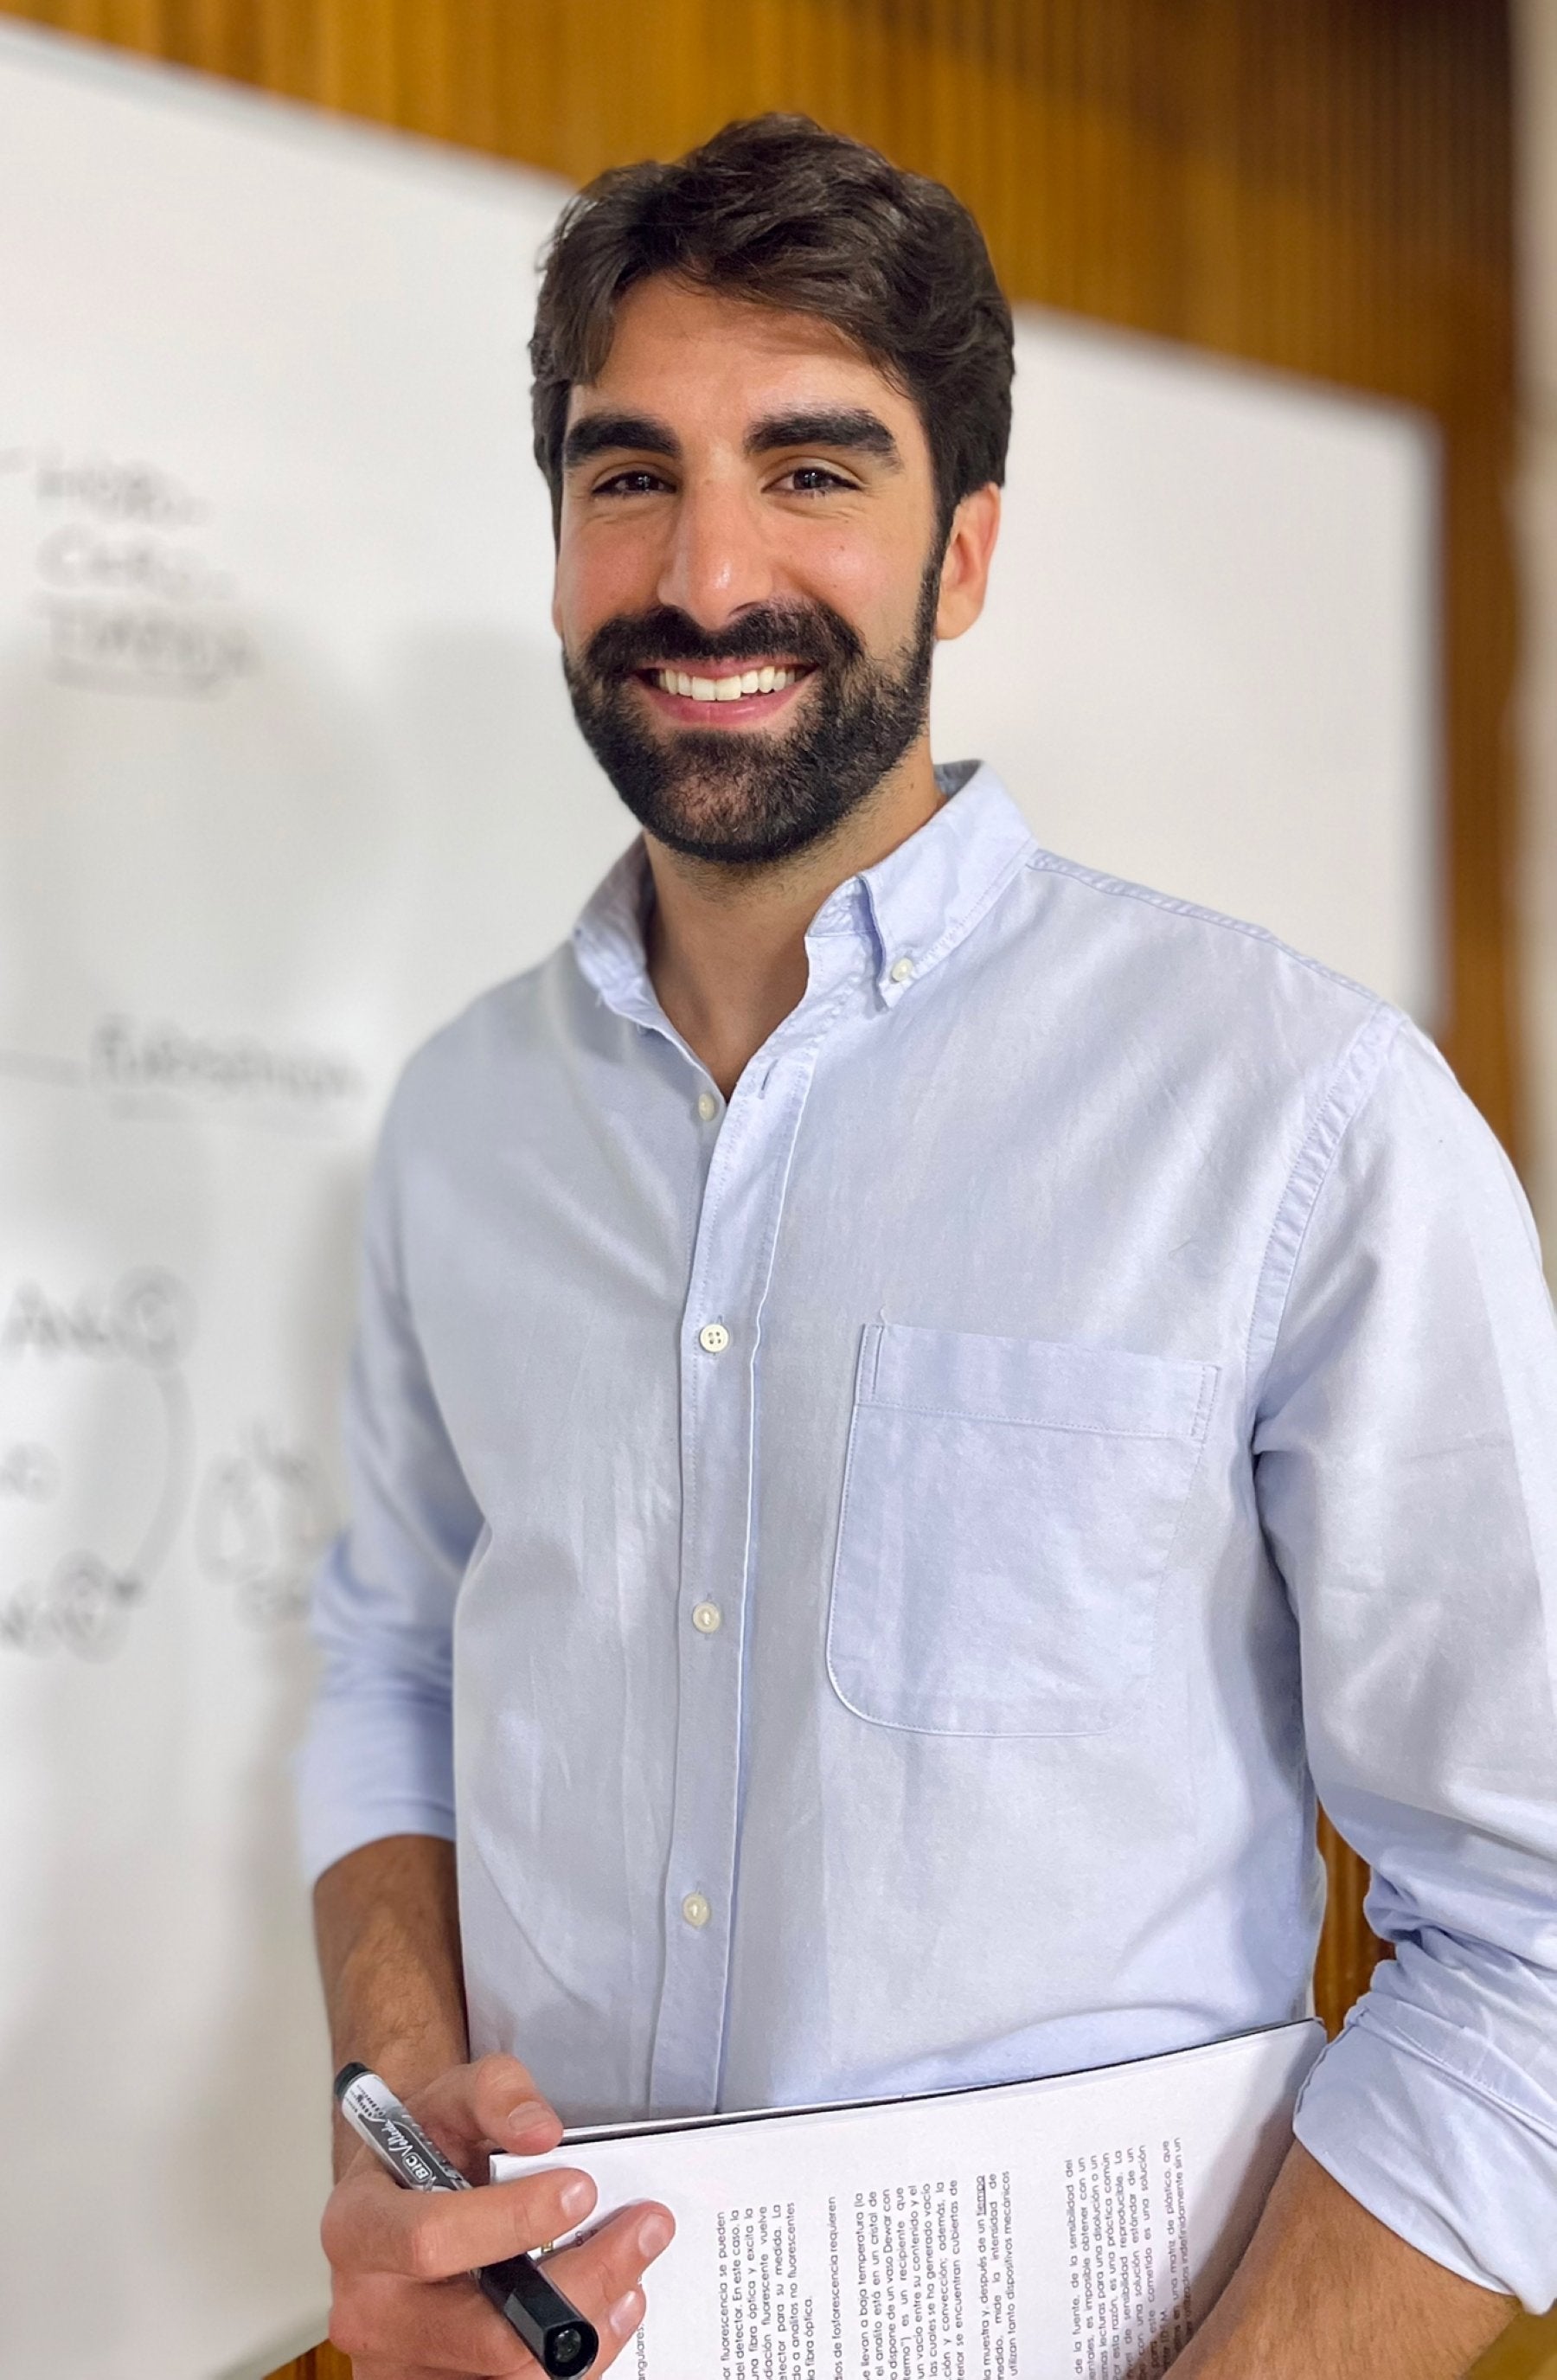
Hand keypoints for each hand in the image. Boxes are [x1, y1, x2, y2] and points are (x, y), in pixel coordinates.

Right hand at [322, 2052, 674, 2378]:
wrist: (403, 2197)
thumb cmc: (425, 2151)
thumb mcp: (452, 2095)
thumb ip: (498, 2092)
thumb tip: (542, 2132)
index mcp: (358, 2228)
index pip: (430, 2240)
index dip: (513, 2220)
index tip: (580, 2188)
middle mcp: (369, 2310)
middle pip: (489, 2333)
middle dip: (584, 2283)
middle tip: (643, 2231)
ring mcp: (400, 2367)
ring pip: (512, 2376)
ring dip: (592, 2330)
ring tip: (632, 2274)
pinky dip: (575, 2361)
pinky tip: (605, 2314)